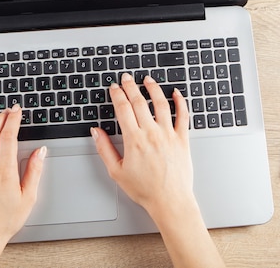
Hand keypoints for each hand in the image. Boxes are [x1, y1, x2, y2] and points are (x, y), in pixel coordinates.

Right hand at [91, 74, 225, 267]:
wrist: (170, 201)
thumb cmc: (144, 189)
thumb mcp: (117, 172)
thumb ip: (105, 149)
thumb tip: (96, 132)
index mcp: (134, 140)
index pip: (123, 109)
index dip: (117, 95)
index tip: (114, 87)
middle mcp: (152, 133)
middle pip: (139, 102)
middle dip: (130, 86)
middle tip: (126, 78)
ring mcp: (168, 134)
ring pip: (161, 103)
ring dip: (153, 88)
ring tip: (147, 80)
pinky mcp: (182, 139)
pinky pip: (183, 115)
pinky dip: (180, 102)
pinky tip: (176, 93)